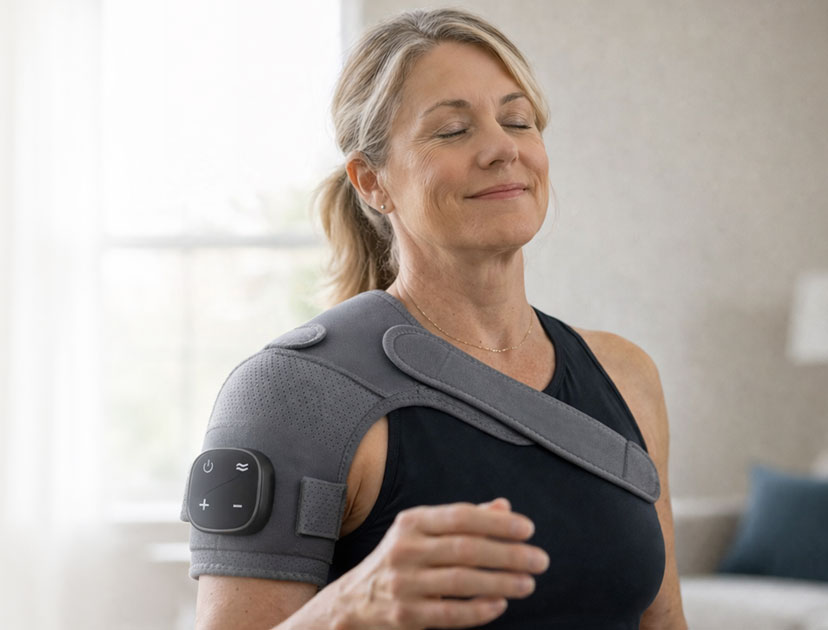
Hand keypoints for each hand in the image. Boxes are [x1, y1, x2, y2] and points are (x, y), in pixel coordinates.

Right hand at [320, 497, 549, 628]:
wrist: (353, 603)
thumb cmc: (400, 560)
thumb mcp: (423, 532)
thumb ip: (463, 519)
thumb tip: (504, 507)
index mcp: (411, 522)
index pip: (461, 516)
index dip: (497, 523)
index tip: (528, 529)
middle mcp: (405, 549)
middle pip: (466, 549)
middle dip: (509, 554)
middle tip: (540, 560)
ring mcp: (403, 583)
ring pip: (461, 582)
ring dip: (501, 582)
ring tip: (528, 583)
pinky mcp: (405, 615)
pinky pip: (449, 614)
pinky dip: (478, 610)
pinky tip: (500, 605)